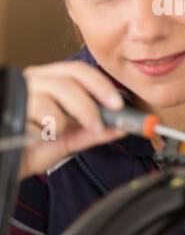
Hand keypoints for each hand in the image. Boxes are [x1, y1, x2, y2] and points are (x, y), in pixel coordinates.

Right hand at [18, 62, 128, 179]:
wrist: (3, 164)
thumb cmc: (29, 149)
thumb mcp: (66, 140)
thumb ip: (92, 132)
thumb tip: (122, 128)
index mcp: (48, 82)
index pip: (77, 71)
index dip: (100, 85)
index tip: (117, 105)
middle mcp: (32, 81)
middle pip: (68, 80)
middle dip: (89, 105)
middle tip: (97, 125)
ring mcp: (18, 92)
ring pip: (52, 97)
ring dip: (63, 122)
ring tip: (54, 134)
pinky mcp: (9, 106)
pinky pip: (35, 116)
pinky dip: (43, 131)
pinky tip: (35, 136)